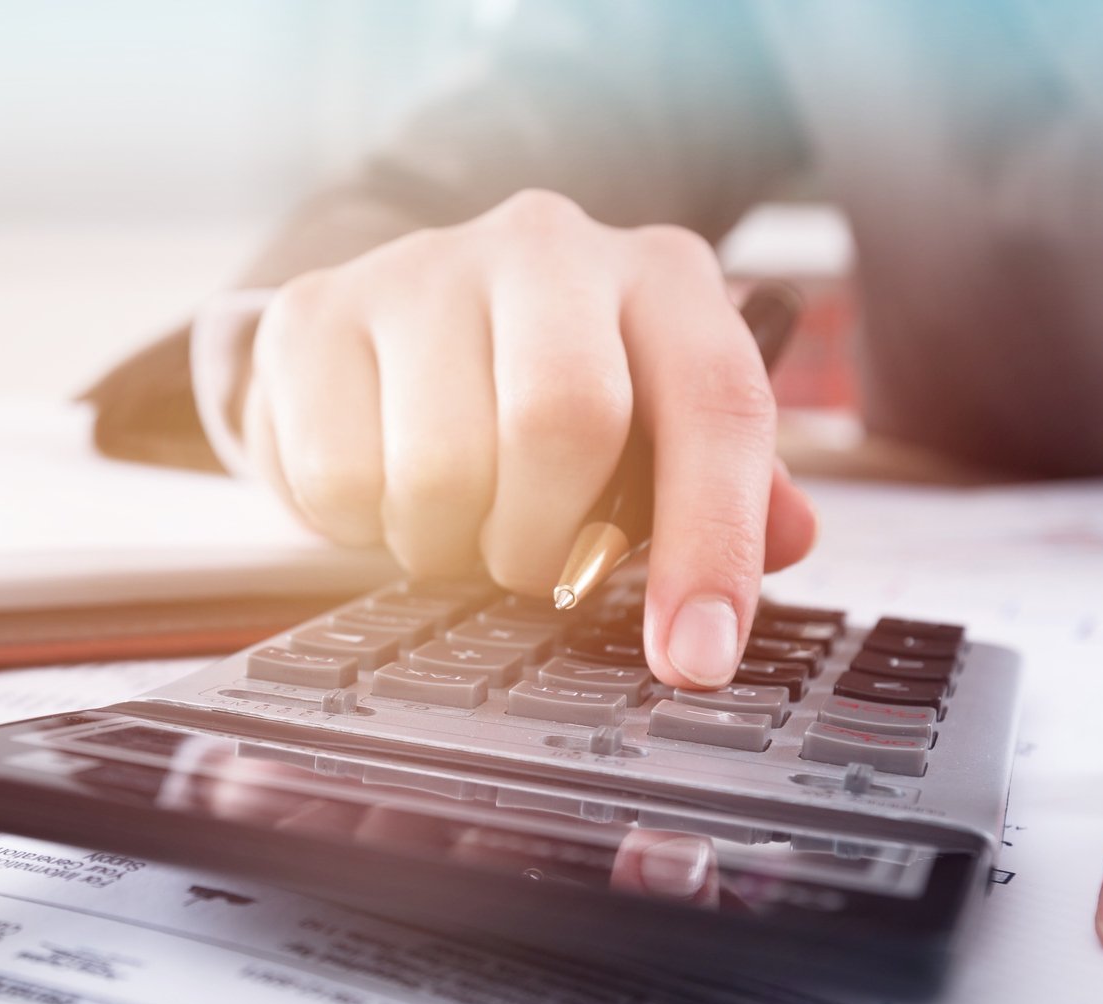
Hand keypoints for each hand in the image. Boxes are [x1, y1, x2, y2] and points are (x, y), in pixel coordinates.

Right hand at [240, 189, 816, 688]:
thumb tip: (789, 537)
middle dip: (546, 543)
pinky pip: (338, 474)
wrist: (384, 332)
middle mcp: (548, 244)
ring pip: (441, 467)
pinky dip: (362, 526)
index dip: (712, 547)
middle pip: (562, 422)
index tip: (694, 660)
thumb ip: (731, 489)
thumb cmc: (543, 394)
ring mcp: (421, 267)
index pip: (716, 404)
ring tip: (454, 522)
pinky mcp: (313, 311)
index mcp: (661, 276)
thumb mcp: (654, 432)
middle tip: (532, 566)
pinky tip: (383, 489)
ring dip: (448, 546)